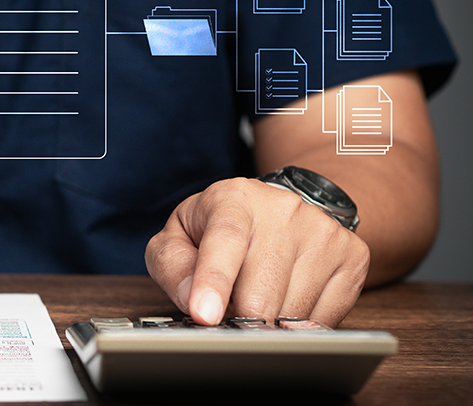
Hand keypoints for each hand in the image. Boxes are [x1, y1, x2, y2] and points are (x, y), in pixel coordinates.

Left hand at [145, 177, 369, 326]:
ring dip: (267, 322)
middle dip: (237, 318)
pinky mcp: (353, 257)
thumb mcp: (180, 235)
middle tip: (227, 309)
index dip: (214, 280)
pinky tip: (286, 301)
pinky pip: (324, 320)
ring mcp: (323, 232)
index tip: (205, 316)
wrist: (282, 209)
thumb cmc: (221, 228)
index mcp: (233, 199)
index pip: (225, 240)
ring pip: (292, 314)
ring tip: (256, 296)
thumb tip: (192, 299)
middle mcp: (283, 210)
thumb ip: (172, 264)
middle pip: (260, 293)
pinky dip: (299, 326)